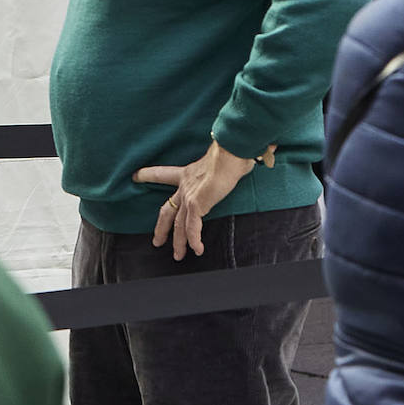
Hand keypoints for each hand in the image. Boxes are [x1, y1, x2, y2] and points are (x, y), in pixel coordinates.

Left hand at [134, 140, 276, 260]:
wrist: (233, 151)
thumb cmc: (234, 150)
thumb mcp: (232, 157)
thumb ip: (242, 159)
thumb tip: (267, 149)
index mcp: (190, 172)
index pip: (164, 174)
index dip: (150, 174)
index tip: (136, 175)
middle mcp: (186, 185)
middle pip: (166, 209)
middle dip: (160, 227)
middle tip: (156, 241)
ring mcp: (189, 196)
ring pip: (179, 226)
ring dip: (179, 242)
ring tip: (179, 256)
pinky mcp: (197, 204)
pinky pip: (193, 228)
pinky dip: (194, 240)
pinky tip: (197, 250)